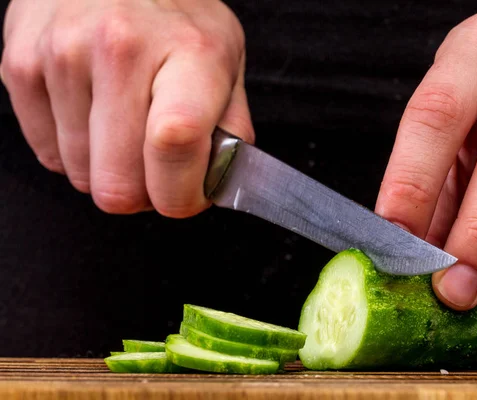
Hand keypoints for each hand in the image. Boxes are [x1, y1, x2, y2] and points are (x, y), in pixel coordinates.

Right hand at [1, 0, 253, 216]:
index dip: (178, 194)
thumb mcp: (226, 62)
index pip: (175, 146)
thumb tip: (212, 186)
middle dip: (143, 193)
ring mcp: (62, 55)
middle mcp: (121, 47)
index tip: (182, 196)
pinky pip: (48, 156)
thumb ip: (230, 129)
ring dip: (107, 169)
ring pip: (82, 177)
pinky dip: (74, 151)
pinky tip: (93, 115)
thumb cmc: (175, 17)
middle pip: (118, 184)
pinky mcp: (20, 65)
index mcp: (189, 52)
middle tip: (154, 167)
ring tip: (123, 128)